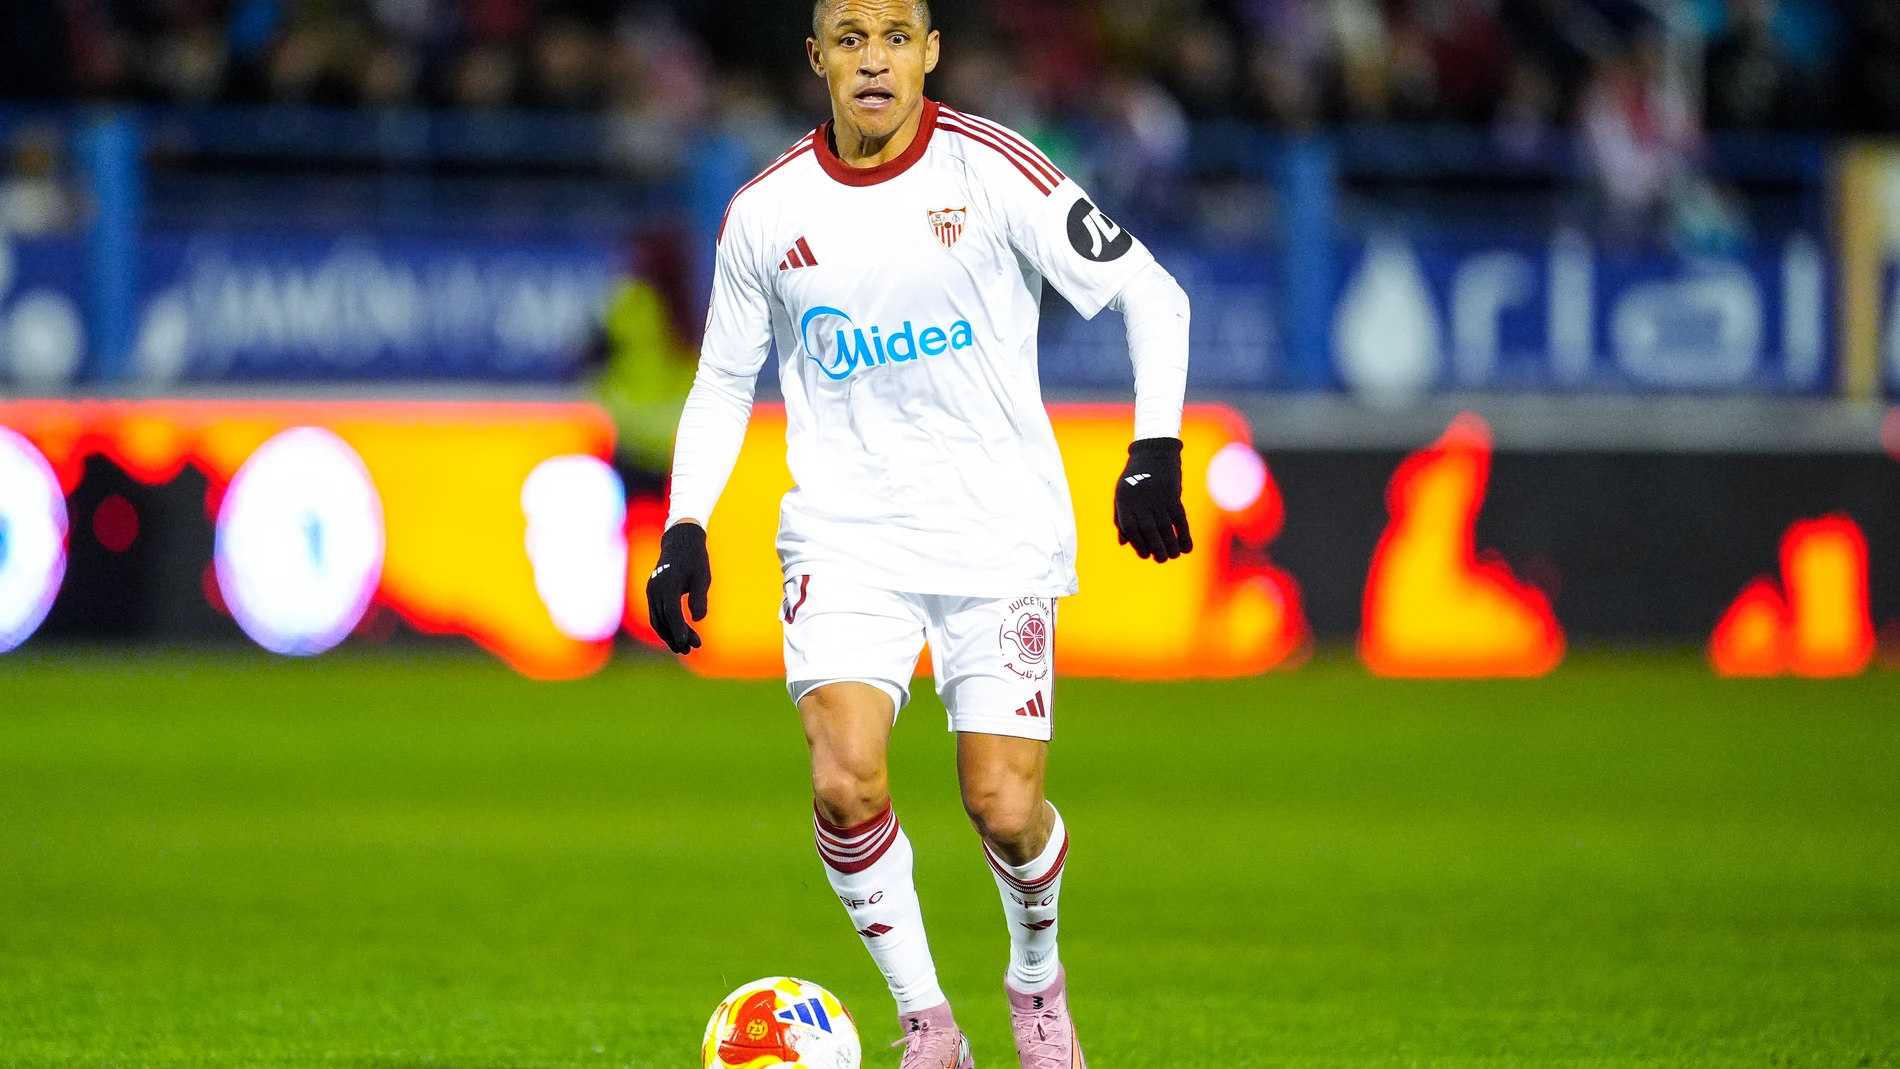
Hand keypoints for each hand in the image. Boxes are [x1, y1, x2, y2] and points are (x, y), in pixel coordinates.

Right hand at [646, 522, 710, 653]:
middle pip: (663, 620)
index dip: (679, 631)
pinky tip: (678, 634)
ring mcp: (651, 591)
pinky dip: (666, 626)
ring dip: (670, 634)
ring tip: (685, 647)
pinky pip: (656, 614)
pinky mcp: (652, 592)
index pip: (672, 614)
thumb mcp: (702, 578)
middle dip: (676, 637)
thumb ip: (700, 598)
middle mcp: (655, 590)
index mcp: (668, 585)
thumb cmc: (695, 560)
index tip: (687, 645)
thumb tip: (698, 619)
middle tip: (691, 649)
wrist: (681, 542)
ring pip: (657, 620)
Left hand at [1114, 437, 1191, 560]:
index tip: (1146, 555)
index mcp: (1125, 502)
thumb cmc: (1135, 477)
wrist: (1153, 453)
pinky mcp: (1173, 496)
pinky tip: (1187, 548)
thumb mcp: (1122, 495)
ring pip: (1165, 528)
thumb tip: (1124, 543)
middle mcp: (1140, 502)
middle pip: (1149, 532)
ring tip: (1173, 556)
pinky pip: (1180, 520)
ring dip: (1171, 545)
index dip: (1138, 545)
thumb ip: (1121, 518)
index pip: (1131, 529)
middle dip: (1156, 549)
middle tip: (1161, 559)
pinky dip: (1184, 535)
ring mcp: (1157, 499)